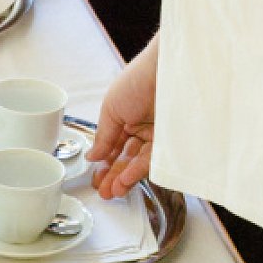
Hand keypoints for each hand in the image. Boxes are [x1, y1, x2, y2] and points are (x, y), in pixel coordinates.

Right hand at [88, 37, 158, 198]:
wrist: (166, 71)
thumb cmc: (137, 80)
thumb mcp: (111, 108)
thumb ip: (103, 136)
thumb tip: (92, 155)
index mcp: (125, 116)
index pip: (113, 144)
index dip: (104, 161)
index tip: (96, 176)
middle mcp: (141, 126)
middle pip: (125, 156)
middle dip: (112, 174)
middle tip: (103, 190)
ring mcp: (156, 135)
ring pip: (137, 162)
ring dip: (123, 177)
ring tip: (113, 191)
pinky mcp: (170, 143)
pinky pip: (152, 162)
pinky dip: (137, 172)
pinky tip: (124, 180)